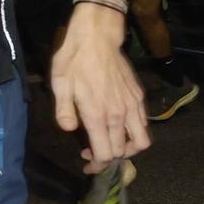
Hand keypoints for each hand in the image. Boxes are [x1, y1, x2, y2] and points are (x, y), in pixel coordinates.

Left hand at [49, 11, 150, 171]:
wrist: (97, 37)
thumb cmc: (74, 60)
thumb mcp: (60, 84)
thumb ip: (64, 111)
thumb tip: (70, 130)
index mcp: (99, 116)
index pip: (106, 155)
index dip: (97, 166)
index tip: (86, 164)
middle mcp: (120, 115)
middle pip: (122, 153)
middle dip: (108, 160)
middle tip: (92, 153)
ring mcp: (133, 106)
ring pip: (141, 142)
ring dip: (128, 149)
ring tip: (111, 144)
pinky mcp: (139, 97)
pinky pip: (144, 124)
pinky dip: (135, 132)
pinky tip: (118, 125)